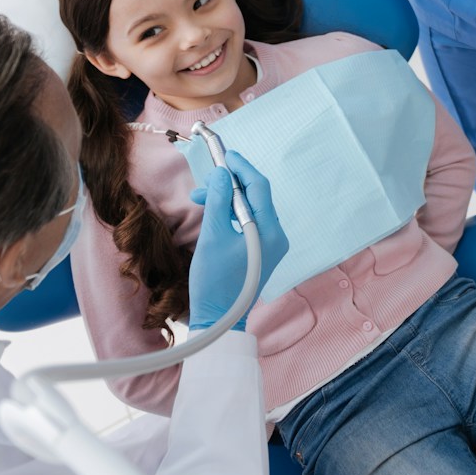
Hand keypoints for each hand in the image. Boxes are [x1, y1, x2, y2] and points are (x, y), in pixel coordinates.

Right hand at [186, 152, 290, 330]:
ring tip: (199, 198)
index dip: (242, 168)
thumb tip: (220, 174)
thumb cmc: (213, 281)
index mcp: (270, 232)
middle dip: (230, 183)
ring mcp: (270, 245)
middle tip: (207, 177)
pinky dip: (229, 214)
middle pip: (256, 197)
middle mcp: (276, 236)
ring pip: (249, 209)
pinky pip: (247, 222)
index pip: (259, 188)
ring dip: (226, 199)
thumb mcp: (212, 237)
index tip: (226, 154)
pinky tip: (211, 212)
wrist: (217, 320)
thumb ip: (216, 201)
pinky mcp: (260, 251)